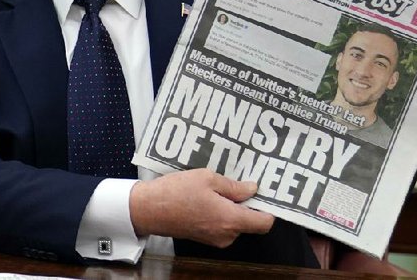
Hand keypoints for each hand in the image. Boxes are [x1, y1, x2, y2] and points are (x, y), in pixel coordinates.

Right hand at [129, 168, 273, 246]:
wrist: (148, 209)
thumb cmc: (176, 192)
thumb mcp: (207, 178)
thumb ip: (234, 186)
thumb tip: (252, 189)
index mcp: (230, 220)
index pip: (264, 223)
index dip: (269, 208)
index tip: (267, 193)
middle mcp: (226, 235)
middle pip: (250, 222)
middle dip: (247, 203)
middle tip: (240, 181)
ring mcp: (215, 239)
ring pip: (236, 222)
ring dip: (232, 206)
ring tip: (218, 186)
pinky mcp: (205, 237)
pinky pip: (222, 224)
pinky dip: (221, 211)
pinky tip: (209, 195)